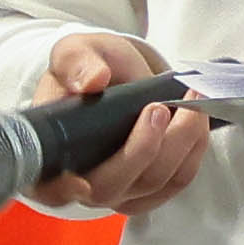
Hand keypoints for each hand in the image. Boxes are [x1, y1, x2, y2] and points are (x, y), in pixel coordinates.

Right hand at [40, 29, 211, 218]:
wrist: (117, 75)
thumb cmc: (88, 69)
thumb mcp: (76, 53)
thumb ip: (76, 63)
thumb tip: (92, 81)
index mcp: (49, 155)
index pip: (47, 189)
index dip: (60, 191)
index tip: (78, 182)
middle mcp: (81, 183)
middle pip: (111, 187)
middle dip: (141, 148)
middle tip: (156, 107)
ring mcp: (118, 190)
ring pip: (151, 183)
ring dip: (178, 142)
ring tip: (190, 100)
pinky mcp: (150, 189)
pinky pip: (177, 180)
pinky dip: (193, 149)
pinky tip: (195, 118)